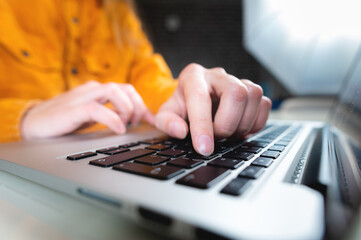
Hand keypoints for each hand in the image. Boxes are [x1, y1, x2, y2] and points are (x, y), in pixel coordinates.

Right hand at [21, 81, 153, 139]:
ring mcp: (82, 98)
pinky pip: (97, 108)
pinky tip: (118, 130)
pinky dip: (112, 118)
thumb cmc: (63, 122)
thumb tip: (132, 123)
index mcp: (98, 92)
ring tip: (126, 125)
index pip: (127, 90)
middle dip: (138, 106)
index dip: (143, 105)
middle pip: (125, 88)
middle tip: (137, 124)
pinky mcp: (72, 110)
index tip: (151, 122)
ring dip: (127, 108)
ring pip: (113, 91)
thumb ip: (110, 115)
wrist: (33, 125)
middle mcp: (92, 90)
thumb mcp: (92, 118)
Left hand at [155, 63, 271, 155]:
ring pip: (253, 95)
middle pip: (236, 93)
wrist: (193, 102)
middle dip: (227, 123)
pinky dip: (255, 122)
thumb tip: (180, 131)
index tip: (204, 148)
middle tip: (217, 137)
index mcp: (193, 76)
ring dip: (243, 123)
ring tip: (228, 133)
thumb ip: (167, 123)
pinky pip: (264, 103)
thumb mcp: (165, 116)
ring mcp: (237, 80)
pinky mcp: (251, 91)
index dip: (203, 126)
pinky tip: (240, 129)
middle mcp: (217, 75)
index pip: (200, 98)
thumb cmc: (180, 109)